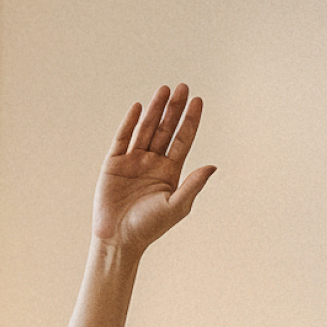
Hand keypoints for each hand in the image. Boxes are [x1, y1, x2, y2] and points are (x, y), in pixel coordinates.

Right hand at [92, 85, 215, 256]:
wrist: (119, 239)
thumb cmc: (149, 227)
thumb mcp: (176, 206)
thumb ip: (193, 185)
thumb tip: (213, 166)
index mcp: (170, 172)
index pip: (183, 140)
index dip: (190, 120)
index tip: (198, 100)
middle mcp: (153, 162)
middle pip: (166, 129)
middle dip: (174, 109)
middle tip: (183, 87)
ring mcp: (133, 160)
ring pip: (146, 129)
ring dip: (155, 109)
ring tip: (164, 89)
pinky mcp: (114, 162)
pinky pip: (123, 137)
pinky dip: (130, 122)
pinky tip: (139, 107)